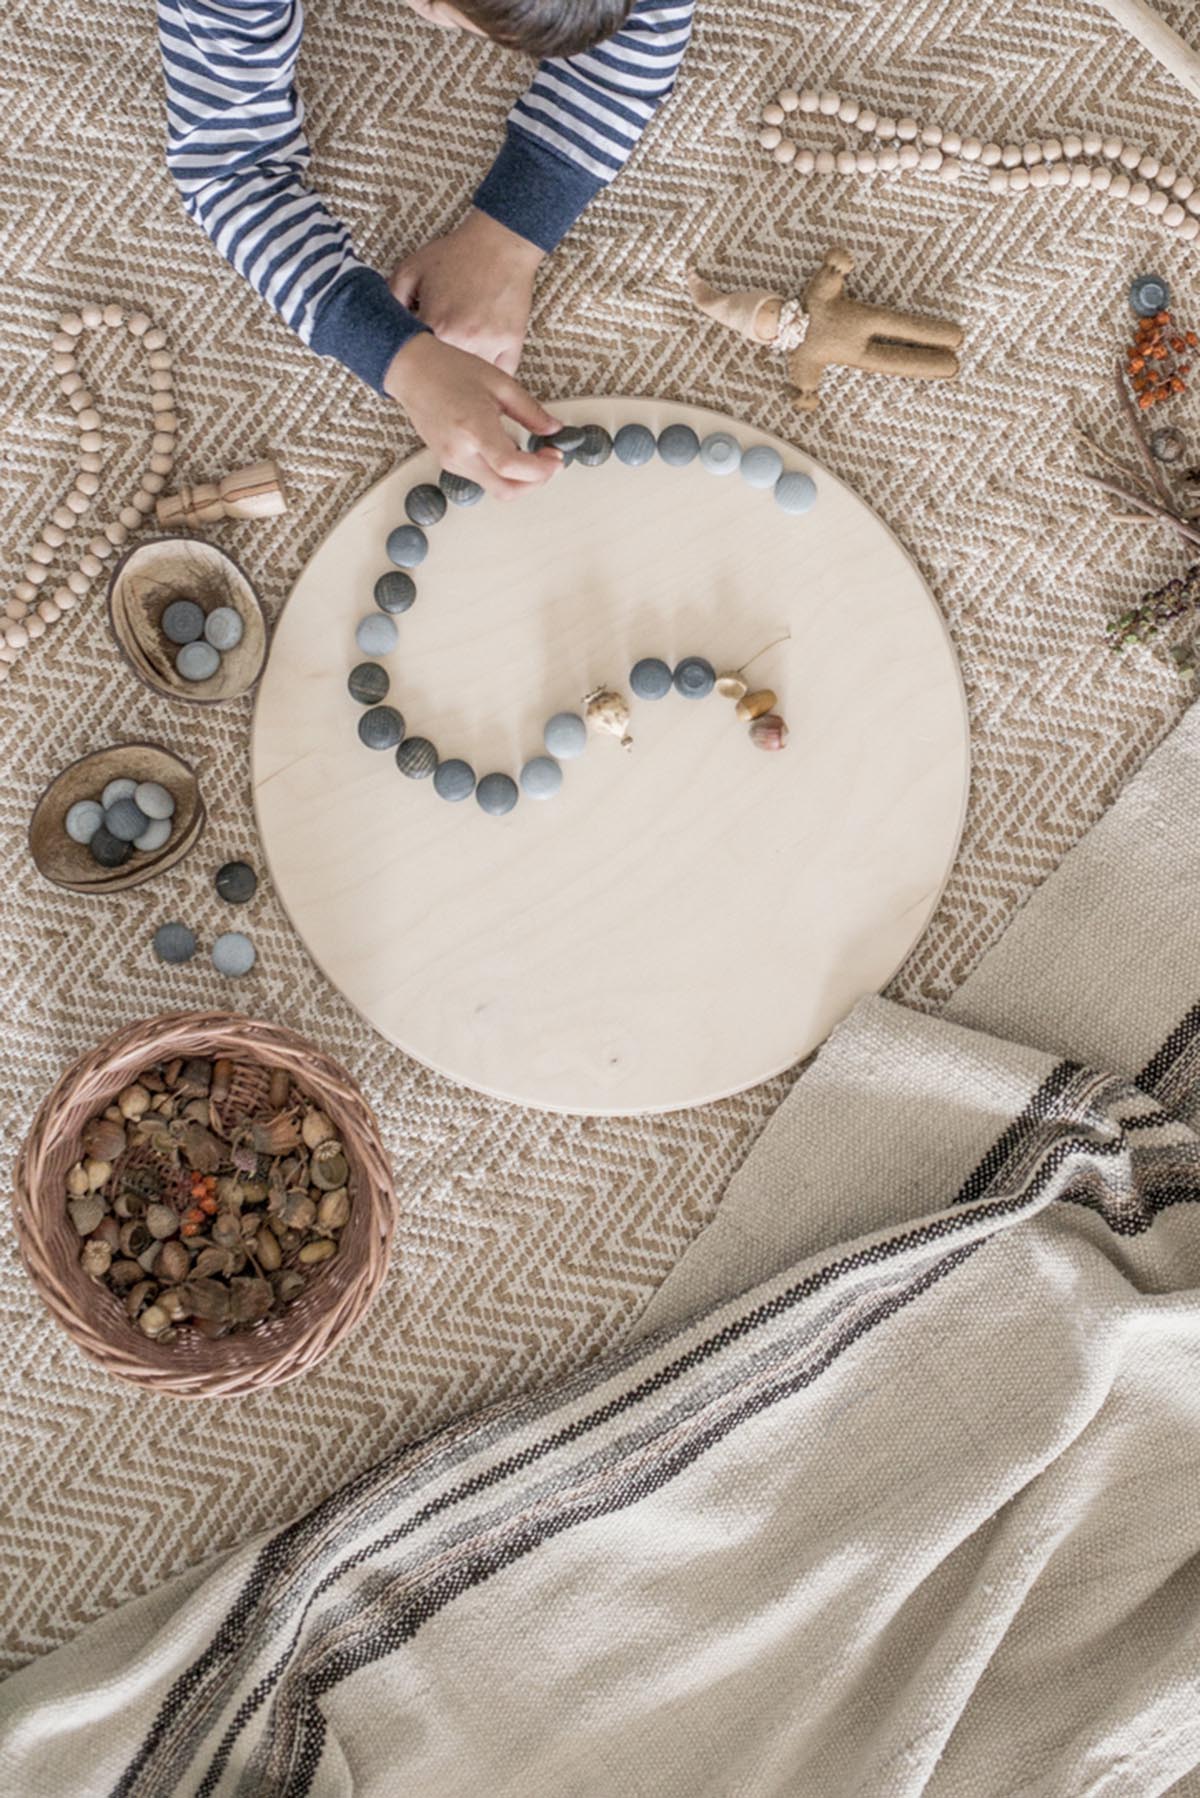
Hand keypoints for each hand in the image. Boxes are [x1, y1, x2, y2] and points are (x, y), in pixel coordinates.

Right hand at [384, 332, 562, 500]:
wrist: (413, 371)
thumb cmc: (451, 370)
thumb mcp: (500, 383)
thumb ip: (531, 411)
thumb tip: (554, 429)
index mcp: (474, 428)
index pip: (511, 467)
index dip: (540, 470)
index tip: (557, 458)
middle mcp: (459, 452)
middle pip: (505, 490)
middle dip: (535, 482)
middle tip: (550, 463)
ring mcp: (451, 461)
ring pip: (495, 487)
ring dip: (520, 479)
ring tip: (534, 455)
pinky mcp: (448, 463)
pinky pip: (482, 478)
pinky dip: (503, 473)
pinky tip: (512, 453)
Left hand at [390, 209, 542, 375]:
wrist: (500, 243)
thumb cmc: (458, 254)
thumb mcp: (412, 269)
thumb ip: (390, 299)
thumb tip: (381, 327)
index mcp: (436, 324)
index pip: (417, 360)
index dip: (413, 359)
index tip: (413, 357)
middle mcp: (464, 340)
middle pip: (445, 375)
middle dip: (437, 370)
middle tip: (434, 363)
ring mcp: (490, 344)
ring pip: (472, 378)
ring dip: (464, 375)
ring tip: (458, 364)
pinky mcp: (511, 344)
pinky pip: (501, 374)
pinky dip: (490, 374)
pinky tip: (482, 365)